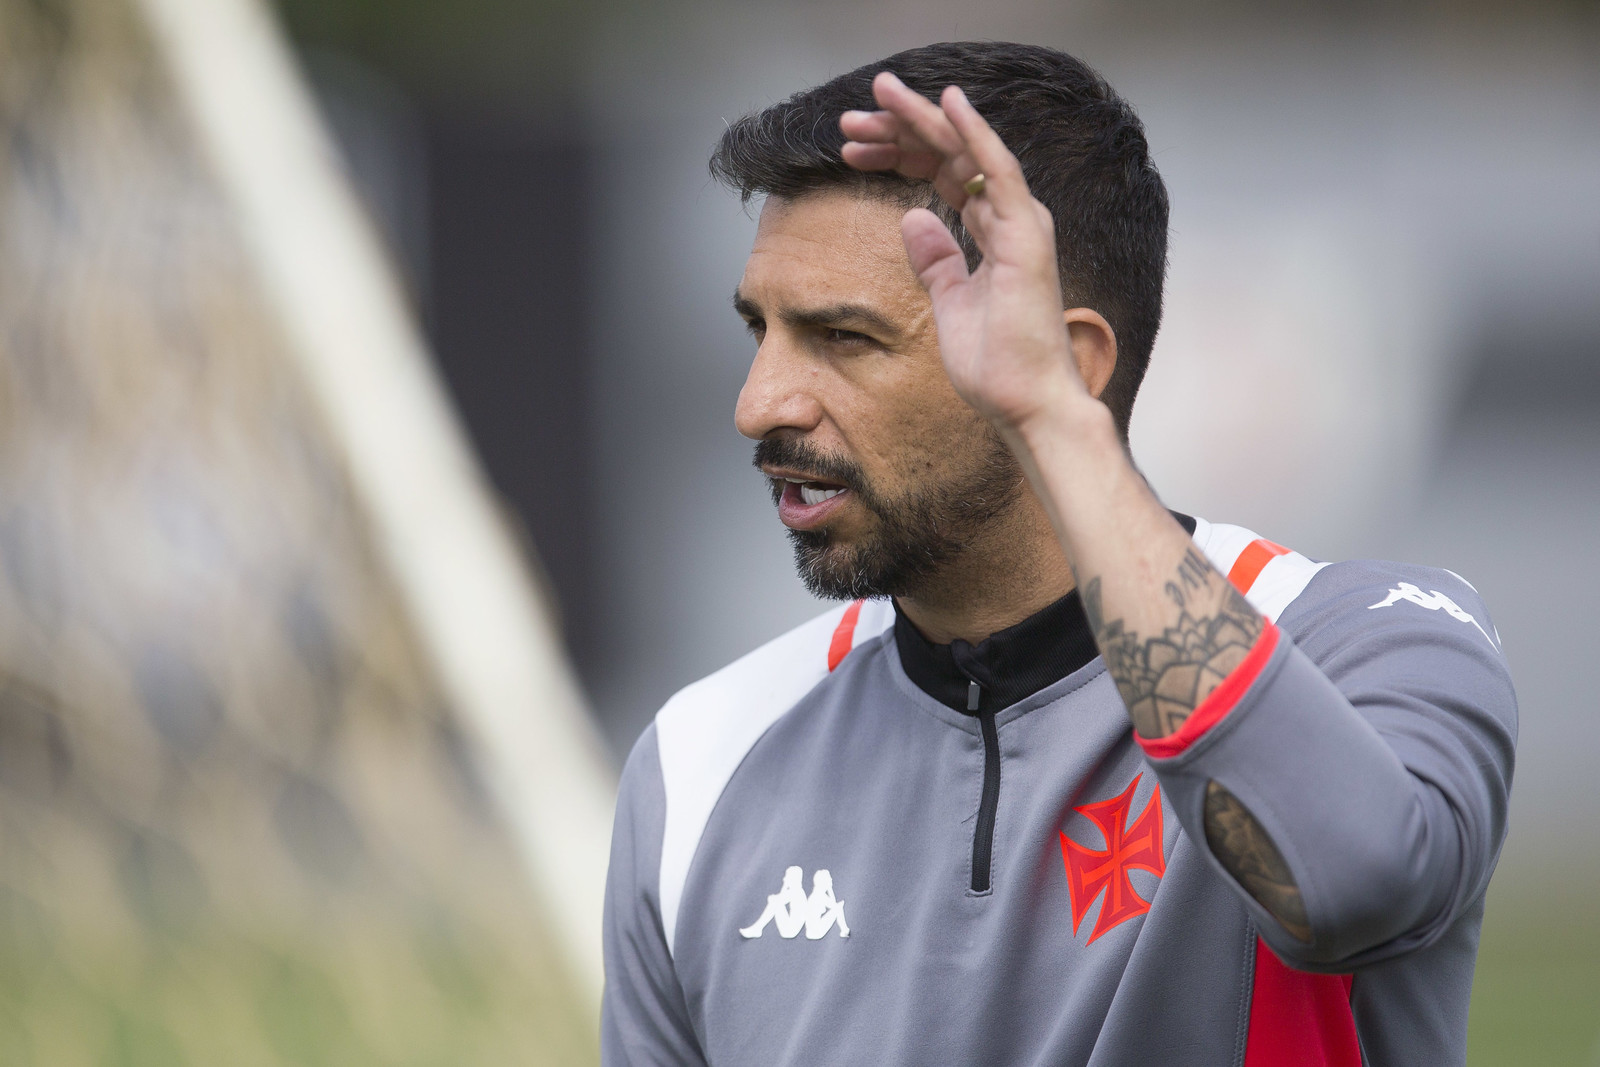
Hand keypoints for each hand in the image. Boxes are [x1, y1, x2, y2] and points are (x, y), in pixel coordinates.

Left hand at [839, 72, 1089, 434]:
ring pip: (966, 151)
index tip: (851, 150)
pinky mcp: (1026, 235)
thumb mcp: (948, 304)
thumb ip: (936, 260)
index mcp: (994, 232)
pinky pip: (997, 170)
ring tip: (878, 94)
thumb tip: (912, 218)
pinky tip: (947, 102)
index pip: (942, 175)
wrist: (1024, 403)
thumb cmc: (995, 364)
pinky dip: (974, 133)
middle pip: (948, 155)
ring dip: (921, 119)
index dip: (897, 155)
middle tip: (851, 117)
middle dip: (898, 130)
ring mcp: (1021, 222)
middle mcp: (1010, 217)